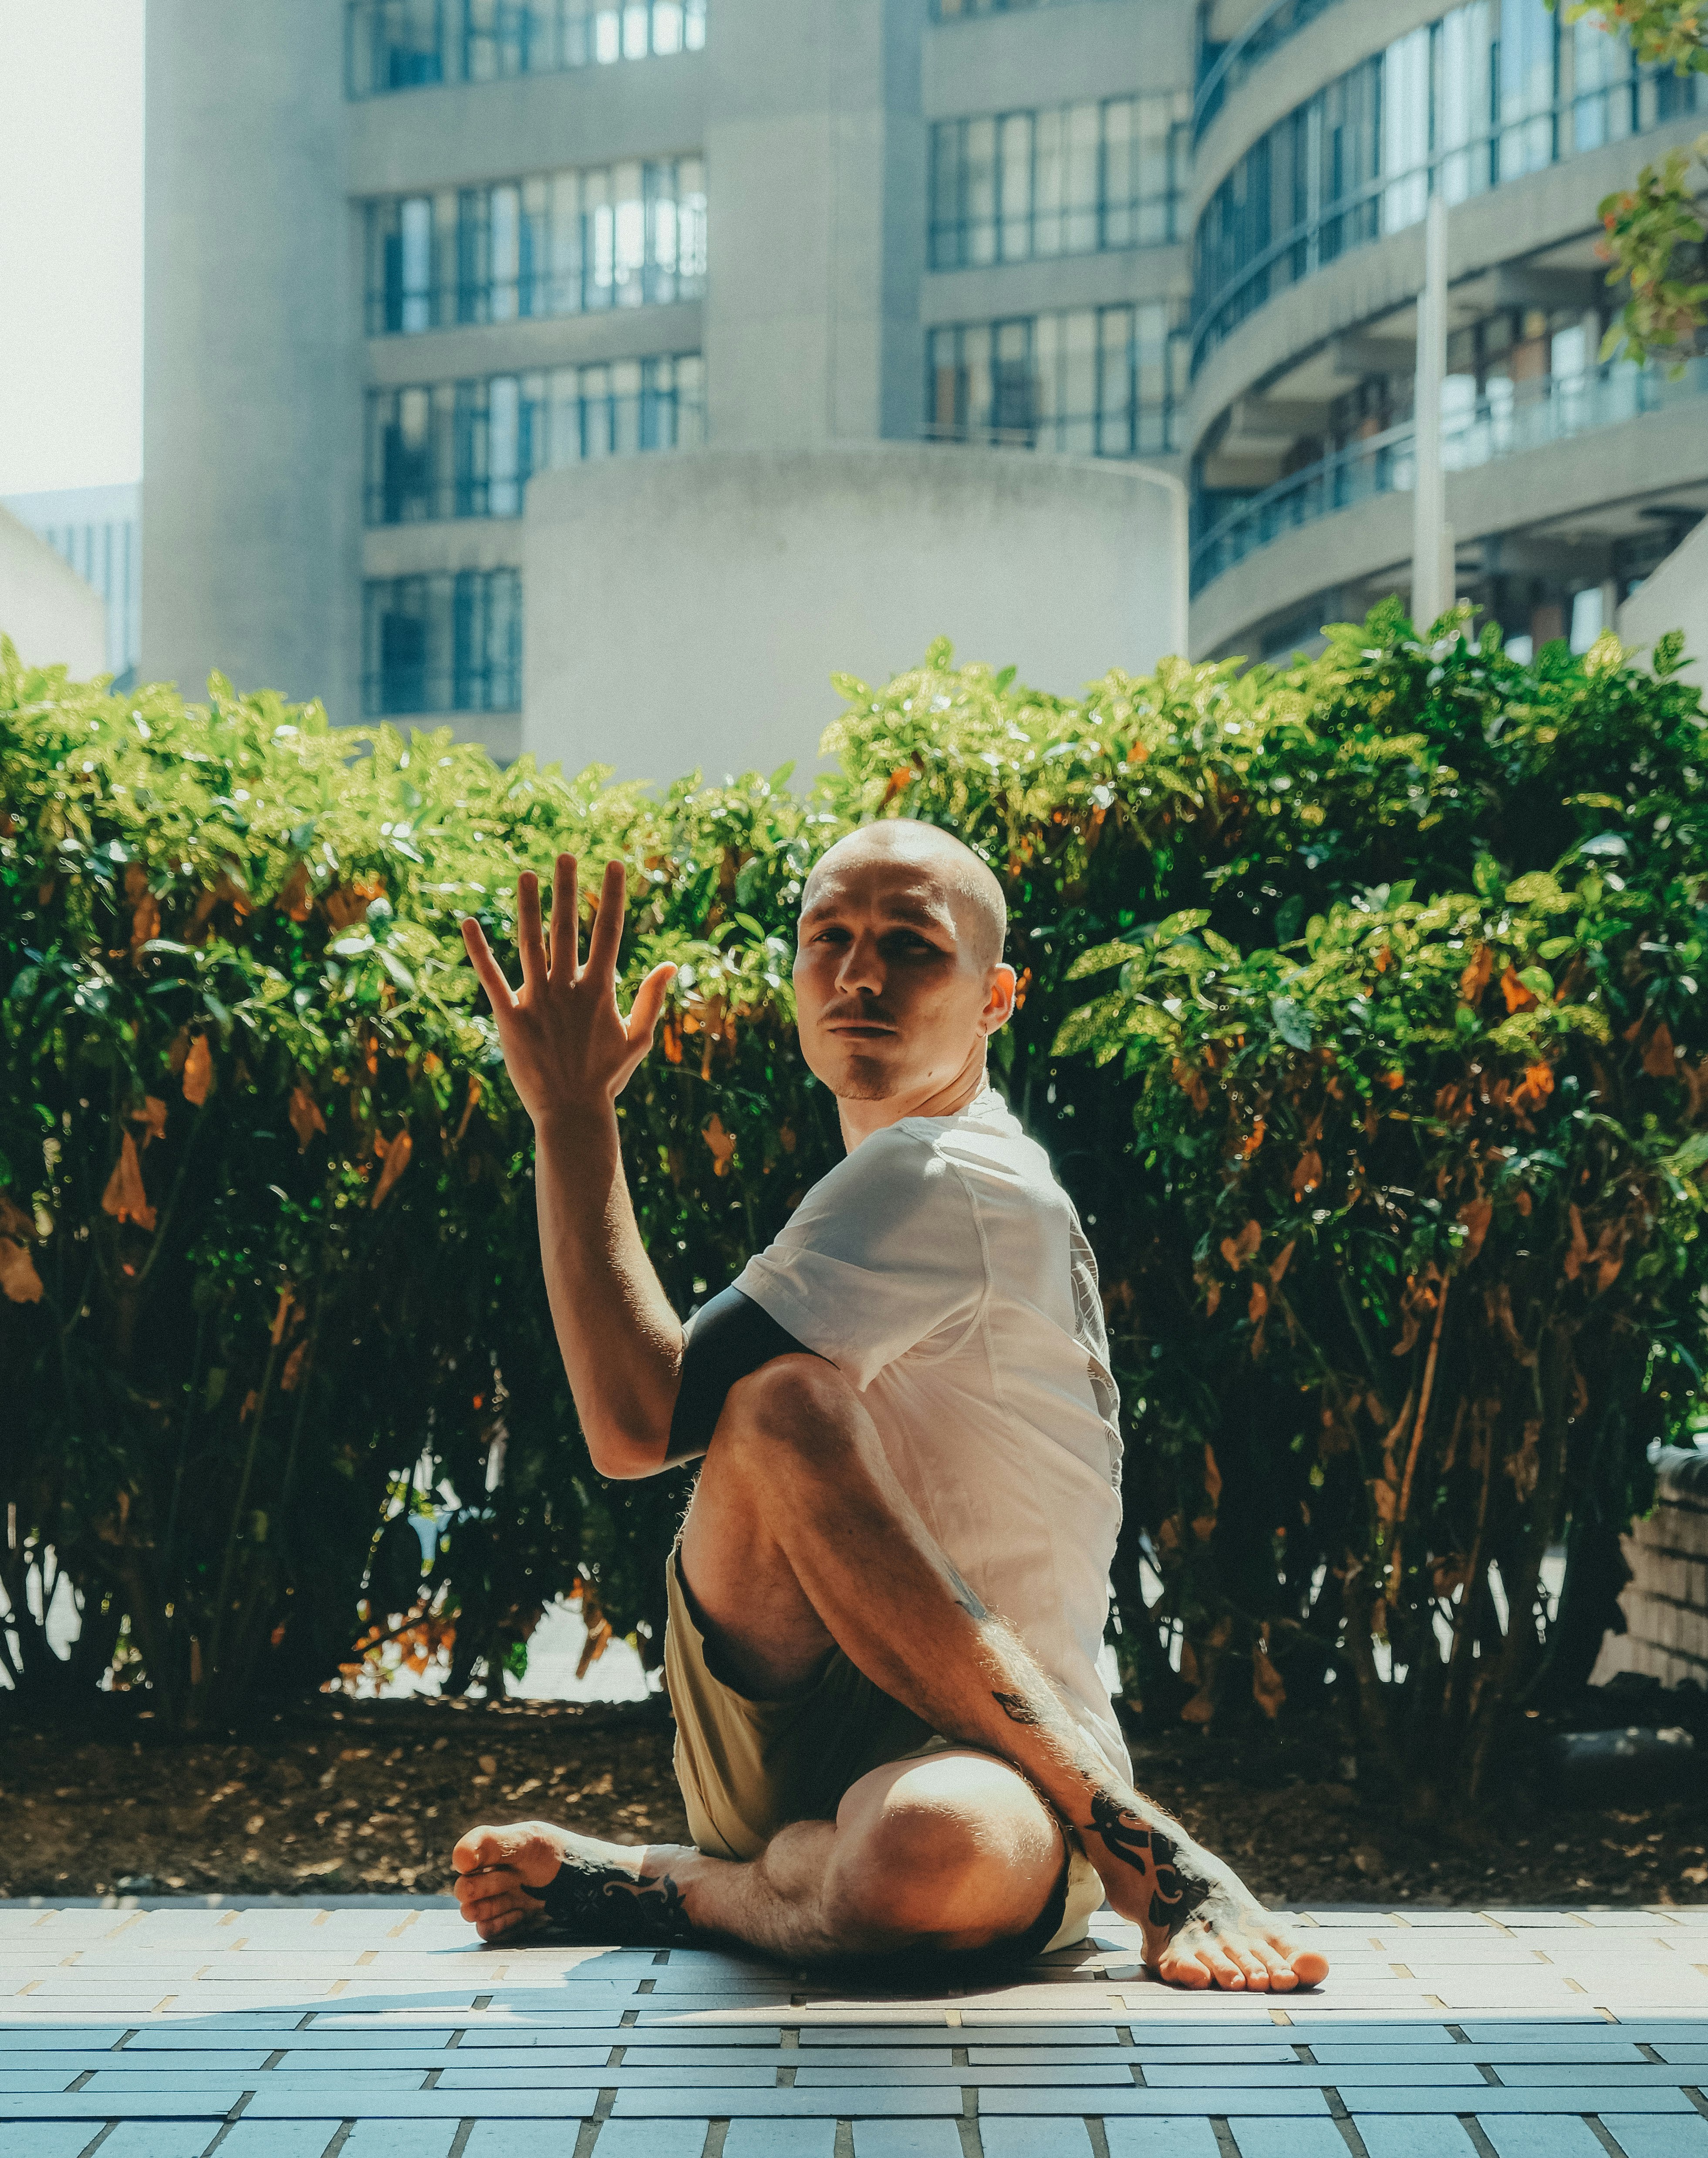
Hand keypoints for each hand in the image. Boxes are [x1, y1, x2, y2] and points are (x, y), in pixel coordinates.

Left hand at [461, 856, 674, 1125]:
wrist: (573, 1113)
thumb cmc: (606, 1078)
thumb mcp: (638, 1040)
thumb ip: (652, 1000)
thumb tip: (669, 965)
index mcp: (600, 991)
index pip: (609, 933)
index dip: (612, 897)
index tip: (614, 865)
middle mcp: (569, 989)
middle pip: (568, 930)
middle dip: (567, 891)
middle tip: (566, 856)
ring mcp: (538, 1001)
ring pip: (531, 945)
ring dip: (529, 908)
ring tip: (528, 874)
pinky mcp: (509, 1018)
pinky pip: (491, 978)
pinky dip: (479, 951)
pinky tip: (467, 923)